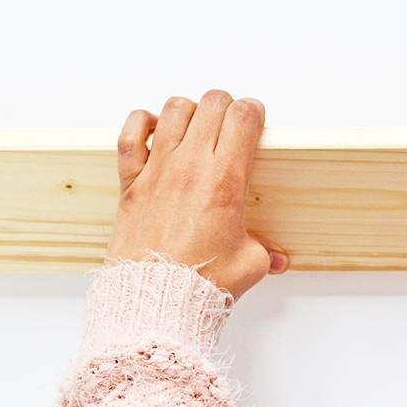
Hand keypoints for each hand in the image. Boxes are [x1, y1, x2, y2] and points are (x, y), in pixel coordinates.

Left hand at [106, 89, 288, 297]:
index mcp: (225, 181)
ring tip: (197, 127)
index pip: (243, 118)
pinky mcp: (131, 182)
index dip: (253, 112)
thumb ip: (265, 252)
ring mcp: (158, 170)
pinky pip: (131, 134)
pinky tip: (156, 132)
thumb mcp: (248, 265)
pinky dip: (144, 124)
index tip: (255, 120)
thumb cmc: (198, 285)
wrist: (154, 302)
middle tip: (230, 124)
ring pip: (175, 109)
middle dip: (227, 107)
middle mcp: (191, 167)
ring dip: (191, 111)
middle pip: (212, 103)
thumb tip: (275, 258)